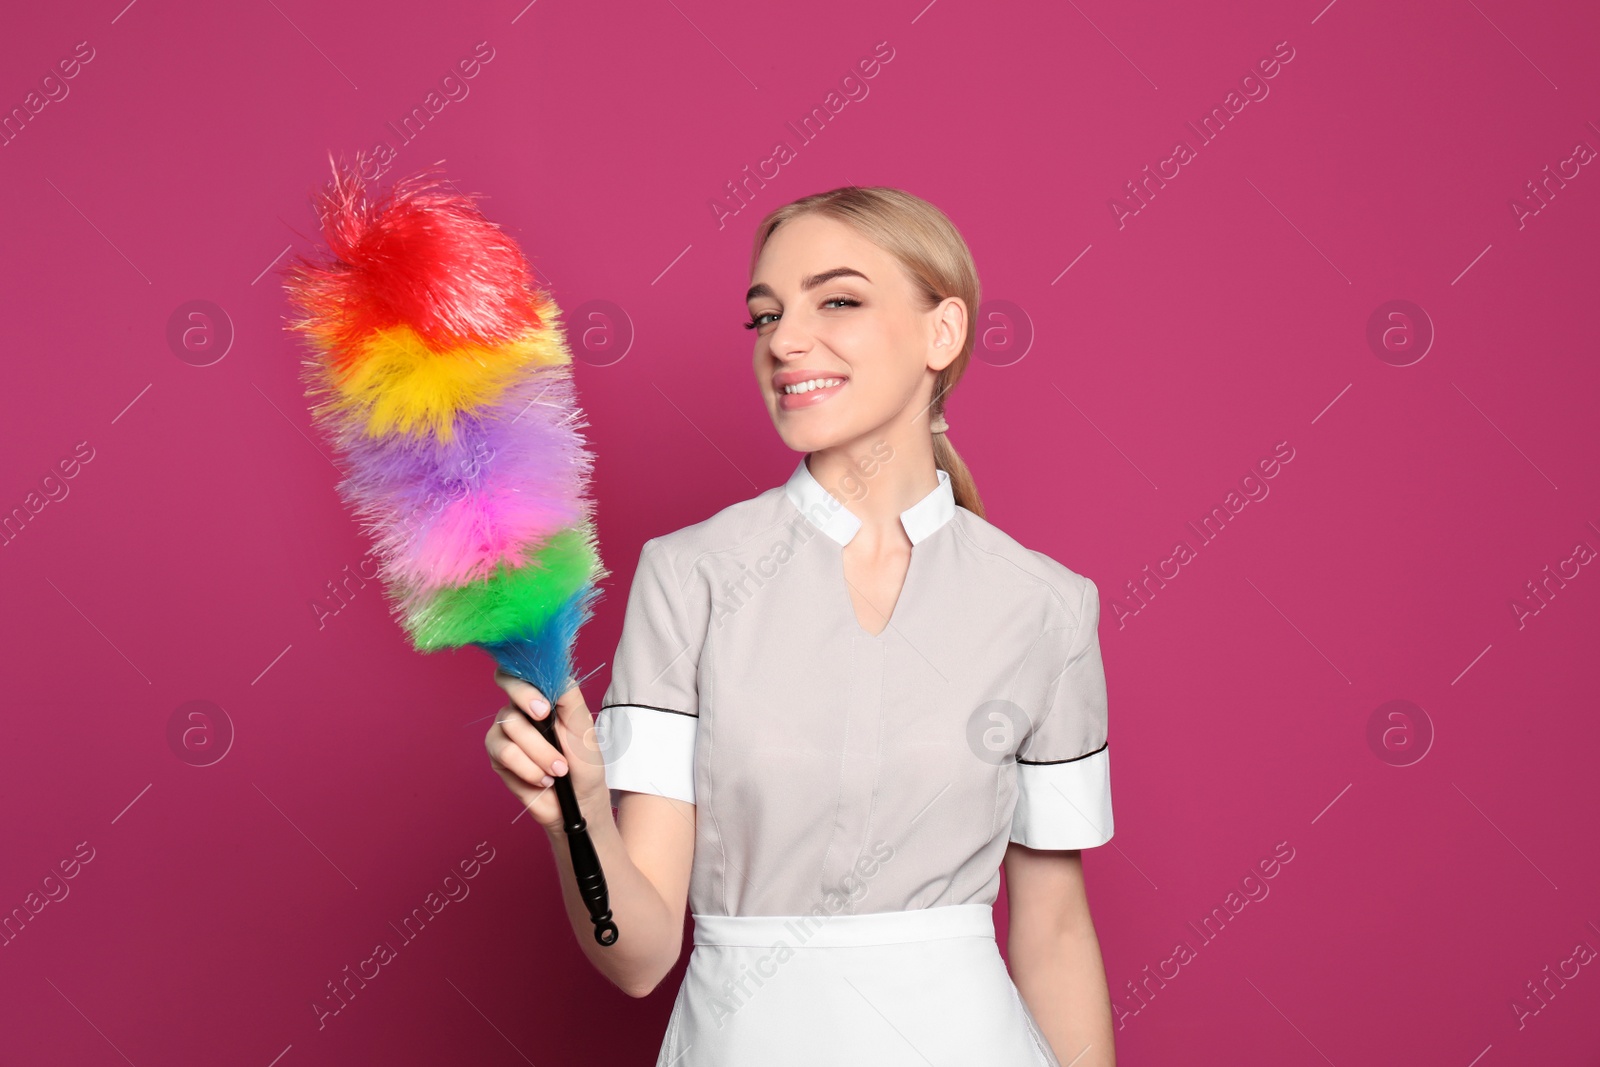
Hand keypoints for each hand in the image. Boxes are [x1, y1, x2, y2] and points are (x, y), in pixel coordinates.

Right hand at [485, 670, 609, 832]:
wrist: (580, 798)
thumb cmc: (584, 760)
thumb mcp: (583, 724)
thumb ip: (568, 695)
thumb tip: (553, 672)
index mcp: (540, 697)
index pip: (515, 674)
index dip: (521, 684)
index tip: (544, 707)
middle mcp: (518, 711)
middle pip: (509, 700)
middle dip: (531, 716)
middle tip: (547, 726)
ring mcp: (505, 734)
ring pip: (510, 729)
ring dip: (540, 753)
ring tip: (558, 769)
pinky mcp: (498, 757)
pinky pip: (506, 754)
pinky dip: (529, 769)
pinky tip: (544, 778)